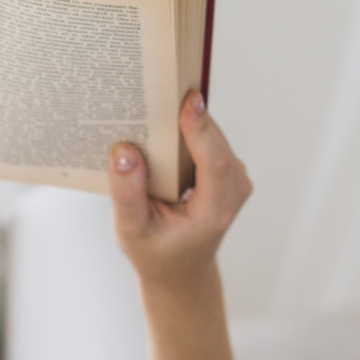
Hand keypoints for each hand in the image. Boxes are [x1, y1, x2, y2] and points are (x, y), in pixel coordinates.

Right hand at [104, 90, 252, 292]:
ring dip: (185, 120)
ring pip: (213, 135)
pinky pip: (210, 139)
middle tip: (157, 88)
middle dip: (186, 116)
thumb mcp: (131, 231)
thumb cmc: (154, 253)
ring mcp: (236, 179)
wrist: (180, 271)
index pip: (214, 163)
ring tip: (155, 103)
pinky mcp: (228, 170)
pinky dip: (188, 129)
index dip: (201, 130)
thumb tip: (123, 151)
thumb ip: (126, 193)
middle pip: (214, 141)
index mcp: (214, 212)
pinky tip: (163, 123)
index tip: (187, 100)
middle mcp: (234, 193)